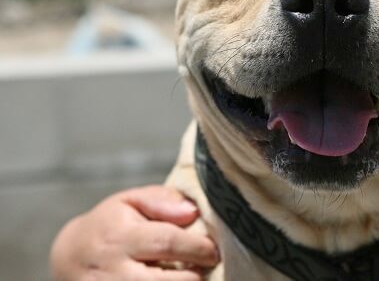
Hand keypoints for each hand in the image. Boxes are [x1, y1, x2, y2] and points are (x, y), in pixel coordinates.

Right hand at [50, 185, 219, 280]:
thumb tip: (192, 212)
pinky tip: (175, 280)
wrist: (67, 258)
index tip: (213, 249)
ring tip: (191, 276)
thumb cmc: (109, 225)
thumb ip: (162, 202)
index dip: (196, 247)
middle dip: (193, 276)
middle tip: (206, 267)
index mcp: (119, 237)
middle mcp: (112, 271)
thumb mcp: (129, 202)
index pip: (165, 242)